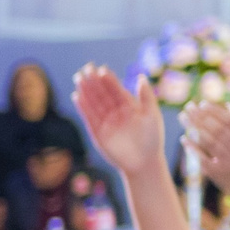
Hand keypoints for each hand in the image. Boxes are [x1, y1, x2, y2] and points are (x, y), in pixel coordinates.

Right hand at [74, 65, 166, 180]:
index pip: (116, 90)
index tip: (102, 68)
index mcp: (129, 106)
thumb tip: (140, 77)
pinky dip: (83, 107)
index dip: (109, 80)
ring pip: (94, 103)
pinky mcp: (98, 133)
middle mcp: (115, 113)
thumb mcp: (152, 115)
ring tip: (78, 78)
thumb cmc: (152, 139)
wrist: (144, 162)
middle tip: (86, 68)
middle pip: (102, 94)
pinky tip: (77, 96)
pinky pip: (89, 118)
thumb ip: (146, 97)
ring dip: (86, 91)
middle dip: (94, 81)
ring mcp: (106, 122)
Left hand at [183, 102, 229, 196]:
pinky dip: (193, 148)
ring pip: (209, 142)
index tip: (202, 103)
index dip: (216, 111)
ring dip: (194, 128)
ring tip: (182, 117)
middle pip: (217, 129)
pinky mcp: (218, 173)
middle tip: (187, 106)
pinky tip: (183, 138)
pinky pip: (203, 159)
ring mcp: (228, 162)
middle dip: (201, 116)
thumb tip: (229, 106)